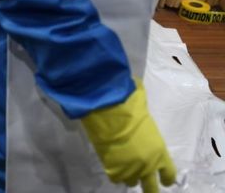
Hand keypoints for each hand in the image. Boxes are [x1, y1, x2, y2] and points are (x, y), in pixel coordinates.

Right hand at [81, 78, 175, 192]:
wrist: (108, 110)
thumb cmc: (128, 106)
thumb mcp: (144, 111)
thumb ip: (145, 116)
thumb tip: (140, 93)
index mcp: (159, 151)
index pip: (169, 173)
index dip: (167, 178)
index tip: (164, 180)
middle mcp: (147, 164)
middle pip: (152, 188)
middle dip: (150, 187)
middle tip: (146, 185)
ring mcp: (129, 168)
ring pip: (131, 182)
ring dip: (129, 176)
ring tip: (125, 168)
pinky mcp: (112, 167)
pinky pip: (115, 178)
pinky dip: (115, 173)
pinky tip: (113, 165)